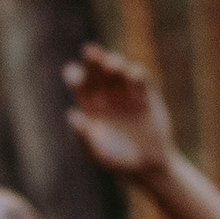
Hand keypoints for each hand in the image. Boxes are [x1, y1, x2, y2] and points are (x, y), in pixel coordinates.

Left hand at [62, 44, 175, 184]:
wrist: (147, 166)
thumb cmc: (116, 160)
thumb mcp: (96, 152)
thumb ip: (84, 135)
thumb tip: (72, 115)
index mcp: (89, 104)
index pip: (78, 83)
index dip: (74, 75)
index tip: (74, 76)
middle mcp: (107, 93)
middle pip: (97, 70)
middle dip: (93, 60)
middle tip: (90, 52)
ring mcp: (127, 92)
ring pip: (119, 70)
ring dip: (115, 63)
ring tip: (112, 65)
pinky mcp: (147, 95)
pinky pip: (142, 79)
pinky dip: (137, 74)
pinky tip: (133, 75)